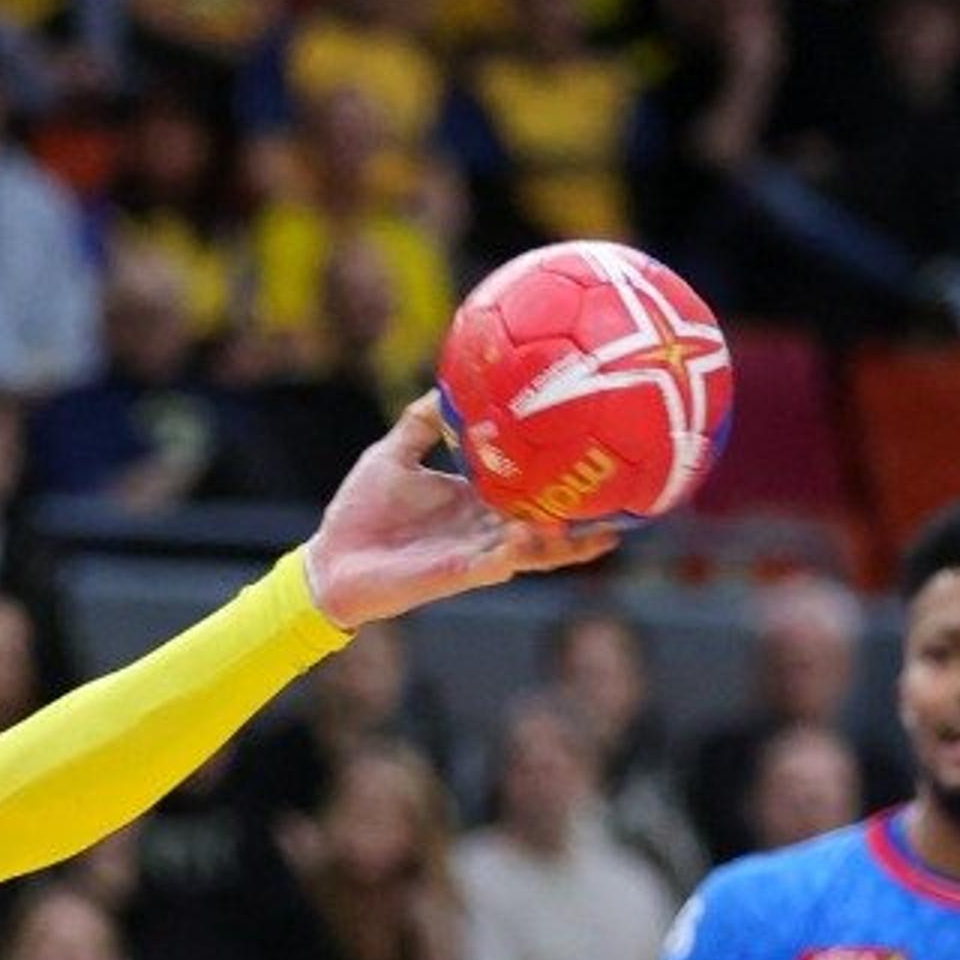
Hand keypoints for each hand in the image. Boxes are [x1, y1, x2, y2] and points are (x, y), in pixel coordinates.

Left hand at [305, 396, 616, 629]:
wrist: (330, 562)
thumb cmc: (359, 512)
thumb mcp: (393, 454)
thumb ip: (421, 423)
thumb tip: (447, 385)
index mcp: (475, 500)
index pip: (530, 486)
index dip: (563, 477)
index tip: (599, 454)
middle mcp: (485, 527)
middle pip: (549, 521)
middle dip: (588, 515)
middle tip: (630, 498)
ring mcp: (476, 553)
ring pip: (535, 548)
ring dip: (568, 539)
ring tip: (609, 527)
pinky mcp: (458, 574)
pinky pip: (499, 562)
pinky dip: (524, 550)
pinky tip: (546, 535)